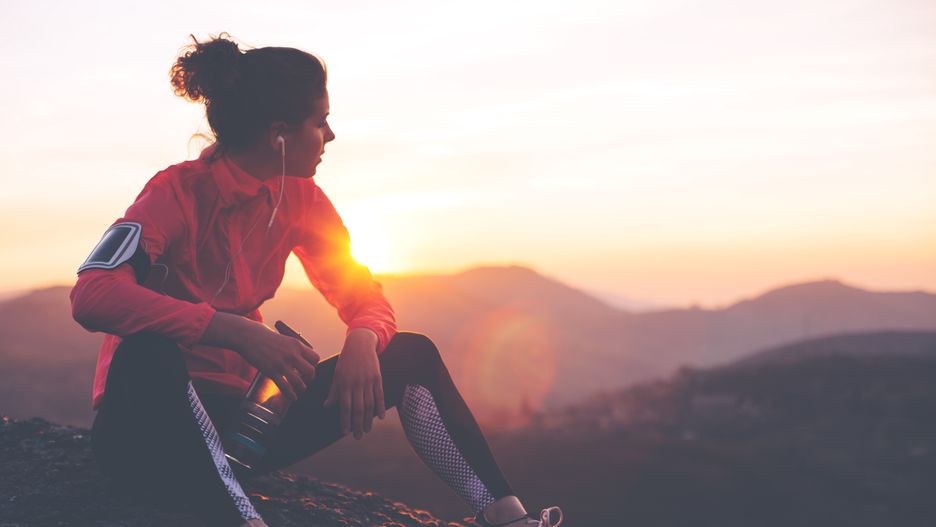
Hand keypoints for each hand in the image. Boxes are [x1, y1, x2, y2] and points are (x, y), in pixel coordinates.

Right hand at [201, 312, 319, 401]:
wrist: (248, 336)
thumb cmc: (264, 336)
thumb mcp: (284, 338)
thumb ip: (292, 348)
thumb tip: (298, 356)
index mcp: (297, 345)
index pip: (315, 358)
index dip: (314, 366)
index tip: (309, 369)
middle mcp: (292, 354)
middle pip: (310, 371)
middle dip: (310, 379)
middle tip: (306, 382)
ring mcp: (282, 363)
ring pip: (299, 382)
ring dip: (301, 389)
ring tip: (300, 391)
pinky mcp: (271, 371)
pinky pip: (285, 387)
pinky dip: (290, 395)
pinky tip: (292, 398)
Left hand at [323, 328, 385, 438]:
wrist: (360, 344)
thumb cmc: (346, 360)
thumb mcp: (337, 374)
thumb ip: (333, 391)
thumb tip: (326, 406)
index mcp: (344, 383)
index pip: (345, 406)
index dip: (345, 420)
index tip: (345, 432)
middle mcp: (356, 383)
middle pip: (358, 408)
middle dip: (357, 424)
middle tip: (358, 437)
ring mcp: (368, 381)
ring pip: (369, 404)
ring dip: (368, 419)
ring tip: (367, 430)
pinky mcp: (377, 377)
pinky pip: (379, 395)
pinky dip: (380, 406)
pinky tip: (380, 417)